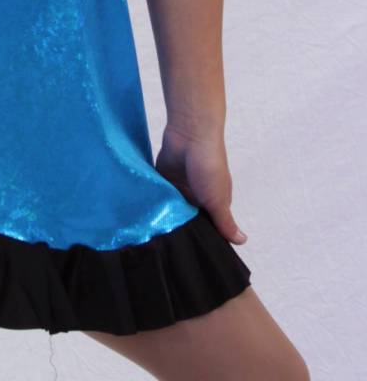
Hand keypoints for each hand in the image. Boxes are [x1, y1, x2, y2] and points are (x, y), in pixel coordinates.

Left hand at [154, 122, 247, 246]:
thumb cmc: (209, 165)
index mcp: (212, 202)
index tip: (191, 255)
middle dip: (181, 230)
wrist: (189, 134)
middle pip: (187, 220)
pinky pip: (157, 196)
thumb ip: (225, 222)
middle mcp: (195, 197)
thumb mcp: (218, 199)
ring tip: (155, 238)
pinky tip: (146, 218)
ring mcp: (178, 188)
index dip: (201, 239)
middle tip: (170, 250)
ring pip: (171, 210)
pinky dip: (154, 203)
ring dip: (166, 217)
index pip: (207, 228)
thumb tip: (242, 241)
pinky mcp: (163, 179)